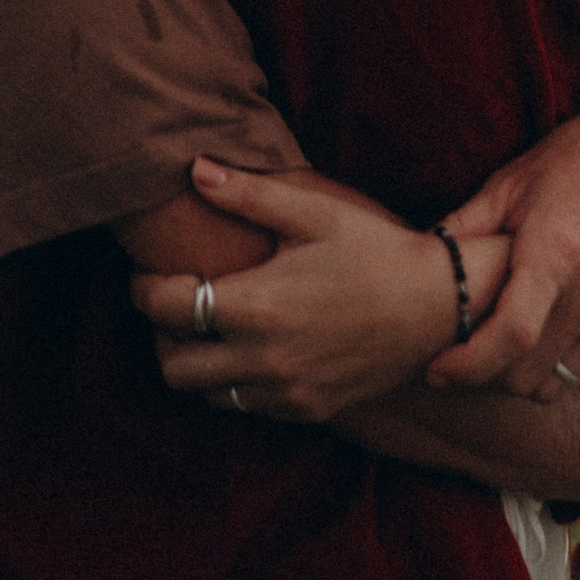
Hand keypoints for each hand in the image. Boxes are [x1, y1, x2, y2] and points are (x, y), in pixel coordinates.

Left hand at [129, 163, 500, 424]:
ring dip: (196, 361)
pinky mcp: (308, 410)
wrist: (436, 306)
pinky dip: (234, 380)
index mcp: (256, 307)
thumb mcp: (312, 212)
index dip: (143, 289)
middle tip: (173, 302)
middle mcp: (264, 361)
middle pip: (174, 368)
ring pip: (207, 394)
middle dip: (161, 335)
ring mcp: (287, 393)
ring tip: (209, 323)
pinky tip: (250, 344)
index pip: (165, 309)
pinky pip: (248, 406)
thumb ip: (248, 194)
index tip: (145, 273)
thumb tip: (195, 169)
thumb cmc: (373, 248)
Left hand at [426, 67, 579, 399]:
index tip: (435, 370)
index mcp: (557, 253)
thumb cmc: (572, 161)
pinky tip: (534, 337)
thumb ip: (465, 227)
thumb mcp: (510, 182)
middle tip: (455, 359)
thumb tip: (416, 257)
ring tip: (490, 351)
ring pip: (556, 383)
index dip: (467, 366)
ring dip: (517, 379)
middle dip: (483, 378)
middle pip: (527, 374)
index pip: (511, 337)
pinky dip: (553, 367)